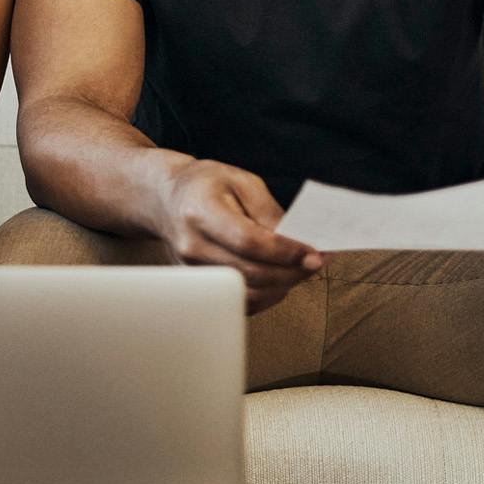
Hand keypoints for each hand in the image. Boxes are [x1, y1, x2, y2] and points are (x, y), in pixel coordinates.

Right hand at [153, 159, 321, 314]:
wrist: (167, 200)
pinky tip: (280, 280)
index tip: (314, 255)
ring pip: (247, 293)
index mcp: (201, 211)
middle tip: (315, 262)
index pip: (248, 241)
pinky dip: (266, 296)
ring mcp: (193, 270)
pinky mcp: (199, 285)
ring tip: (300, 269)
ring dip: (282, 286)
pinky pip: (239, 302)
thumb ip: (270, 211)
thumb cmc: (207, 185)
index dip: (285, 252)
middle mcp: (192, 245)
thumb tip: (299, 241)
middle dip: (291, 272)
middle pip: (250, 272)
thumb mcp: (242, 181)